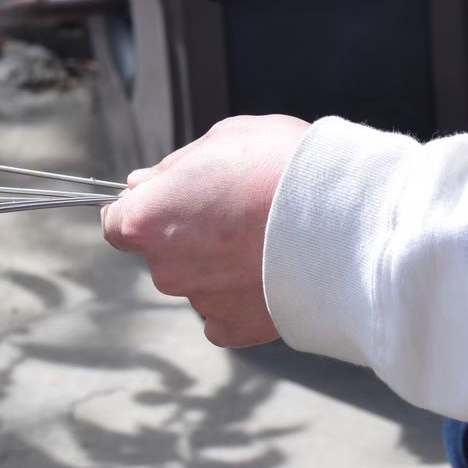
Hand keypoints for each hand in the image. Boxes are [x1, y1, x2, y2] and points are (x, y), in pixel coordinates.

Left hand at [101, 115, 308, 347]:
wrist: (350, 216)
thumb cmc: (282, 166)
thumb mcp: (221, 140)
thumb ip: (173, 169)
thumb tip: (142, 184)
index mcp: (147, 219)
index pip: (118, 221)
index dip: (142, 210)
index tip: (167, 202)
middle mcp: (164, 267)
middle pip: (162, 253)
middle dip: (188, 236)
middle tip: (237, 214)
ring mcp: (199, 301)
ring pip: (198, 282)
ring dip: (219, 266)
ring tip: (268, 240)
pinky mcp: (235, 327)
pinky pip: (225, 316)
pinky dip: (242, 299)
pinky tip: (270, 275)